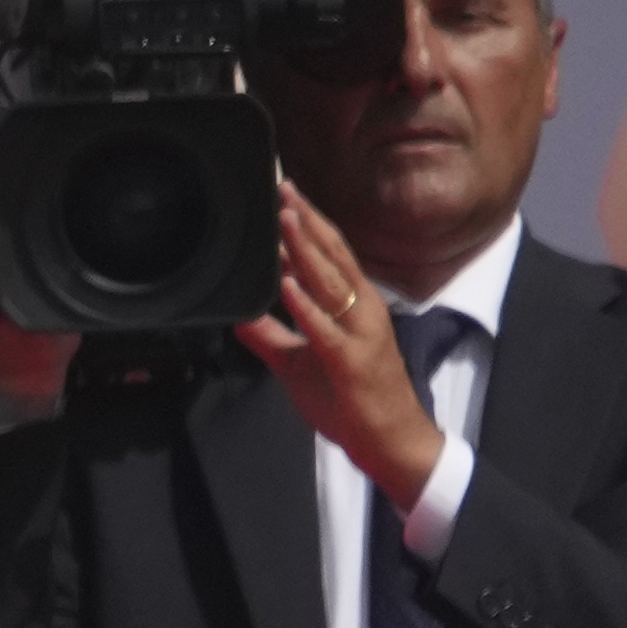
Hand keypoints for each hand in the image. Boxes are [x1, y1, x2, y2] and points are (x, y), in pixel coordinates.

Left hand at [239, 180, 455, 505]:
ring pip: (333, 283)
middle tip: (283, 188)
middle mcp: (361, 311)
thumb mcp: (297, 362)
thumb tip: (239, 315)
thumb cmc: (349, 398)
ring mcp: (360, 334)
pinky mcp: (353, 362)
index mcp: (351, 307)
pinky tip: (289, 286)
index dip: (307, 224)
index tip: (284, 195)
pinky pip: (327, 330)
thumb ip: (268, 336)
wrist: (387, 439)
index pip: (328, 256)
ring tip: (285, 219)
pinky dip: (307, 306)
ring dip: (307, 250)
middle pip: (333, 257)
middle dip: (307, 221)